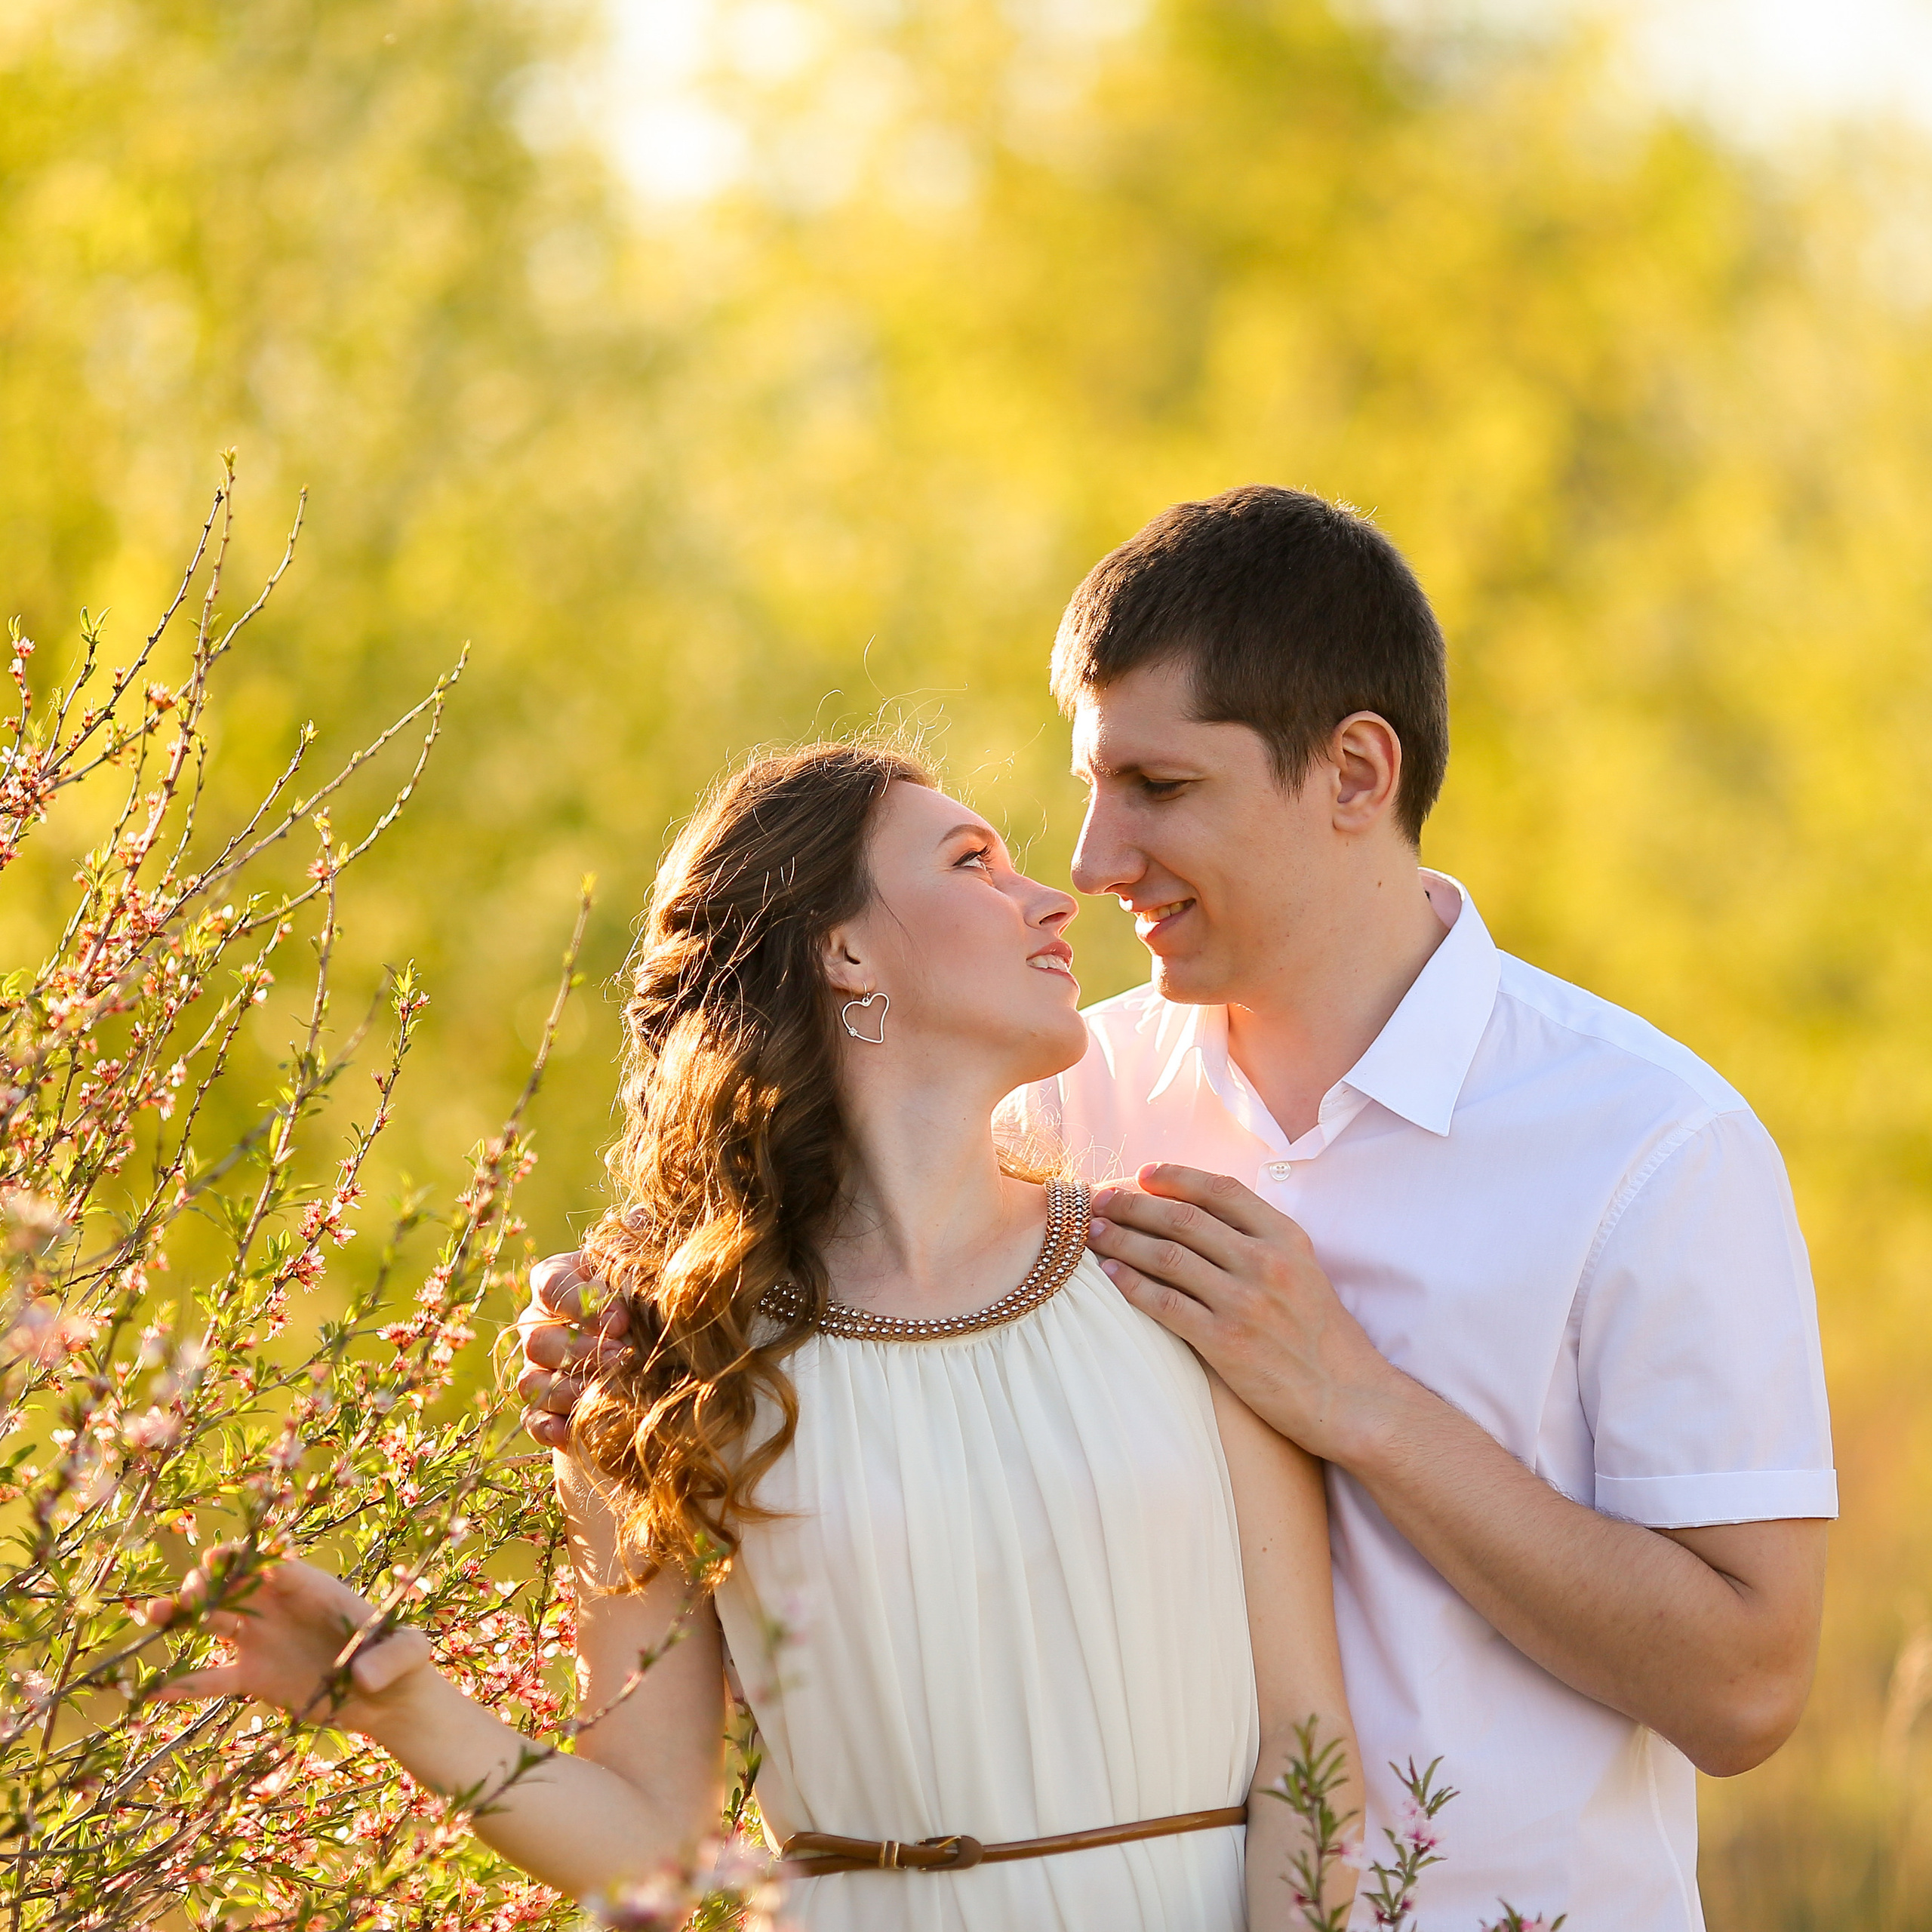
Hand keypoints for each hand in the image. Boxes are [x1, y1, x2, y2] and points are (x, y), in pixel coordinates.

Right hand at [149, 1559, 433, 1735]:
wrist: (389, 1698)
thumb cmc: (405, 1660)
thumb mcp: (410, 1653)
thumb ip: (392, 1656)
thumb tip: (363, 1675)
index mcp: (319, 1591)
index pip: (281, 1568)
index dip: (253, 1562)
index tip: (225, 1559)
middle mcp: (283, 1609)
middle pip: (239, 1586)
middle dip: (212, 1582)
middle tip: (190, 1593)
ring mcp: (264, 1641)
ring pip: (216, 1622)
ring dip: (184, 1616)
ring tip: (152, 1614)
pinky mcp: (254, 1677)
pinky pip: (212, 1679)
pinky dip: (182, 1684)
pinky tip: (149, 1688)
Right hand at [516, 1251, 631, 1448]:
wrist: (649, 1346)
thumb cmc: (643, 1293)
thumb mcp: (643, 1262)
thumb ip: (638, 1238)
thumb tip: (642, 1215)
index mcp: (558, 1280)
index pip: (550, 1285)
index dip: (581, 1302)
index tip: (622, 1318)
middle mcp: (539, 1322)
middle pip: (538, 1337)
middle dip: (581, 1349)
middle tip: (624, 1357)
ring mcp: (536, 1366)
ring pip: (531, 1380)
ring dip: (567, 1388)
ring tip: (606, 1392)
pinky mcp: (543, 1406)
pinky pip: (532, 1417)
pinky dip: (548, 1424)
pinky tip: (570, 1430)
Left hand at [1086, 1163, 1409, 1463]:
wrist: (1348, 1399)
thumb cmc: (1321, 1336)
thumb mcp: (1305, 1270)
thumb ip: (1260, 1240)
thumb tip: (1199, 1213)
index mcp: (1286, 1238)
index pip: (1221, 1189)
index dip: (1176, 1176)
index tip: (1142, 1173)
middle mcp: (1266, 1262)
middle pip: (1183, 1218)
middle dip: (1133, 1204)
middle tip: (1099, 1200)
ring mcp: (1244, 1302)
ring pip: (1165, 1256)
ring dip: (1121, 1239)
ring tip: (1093, 1232)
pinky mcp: (1225, 1343)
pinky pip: (1163, 1303)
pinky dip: (1130, 1284)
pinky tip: (1110, 1274)